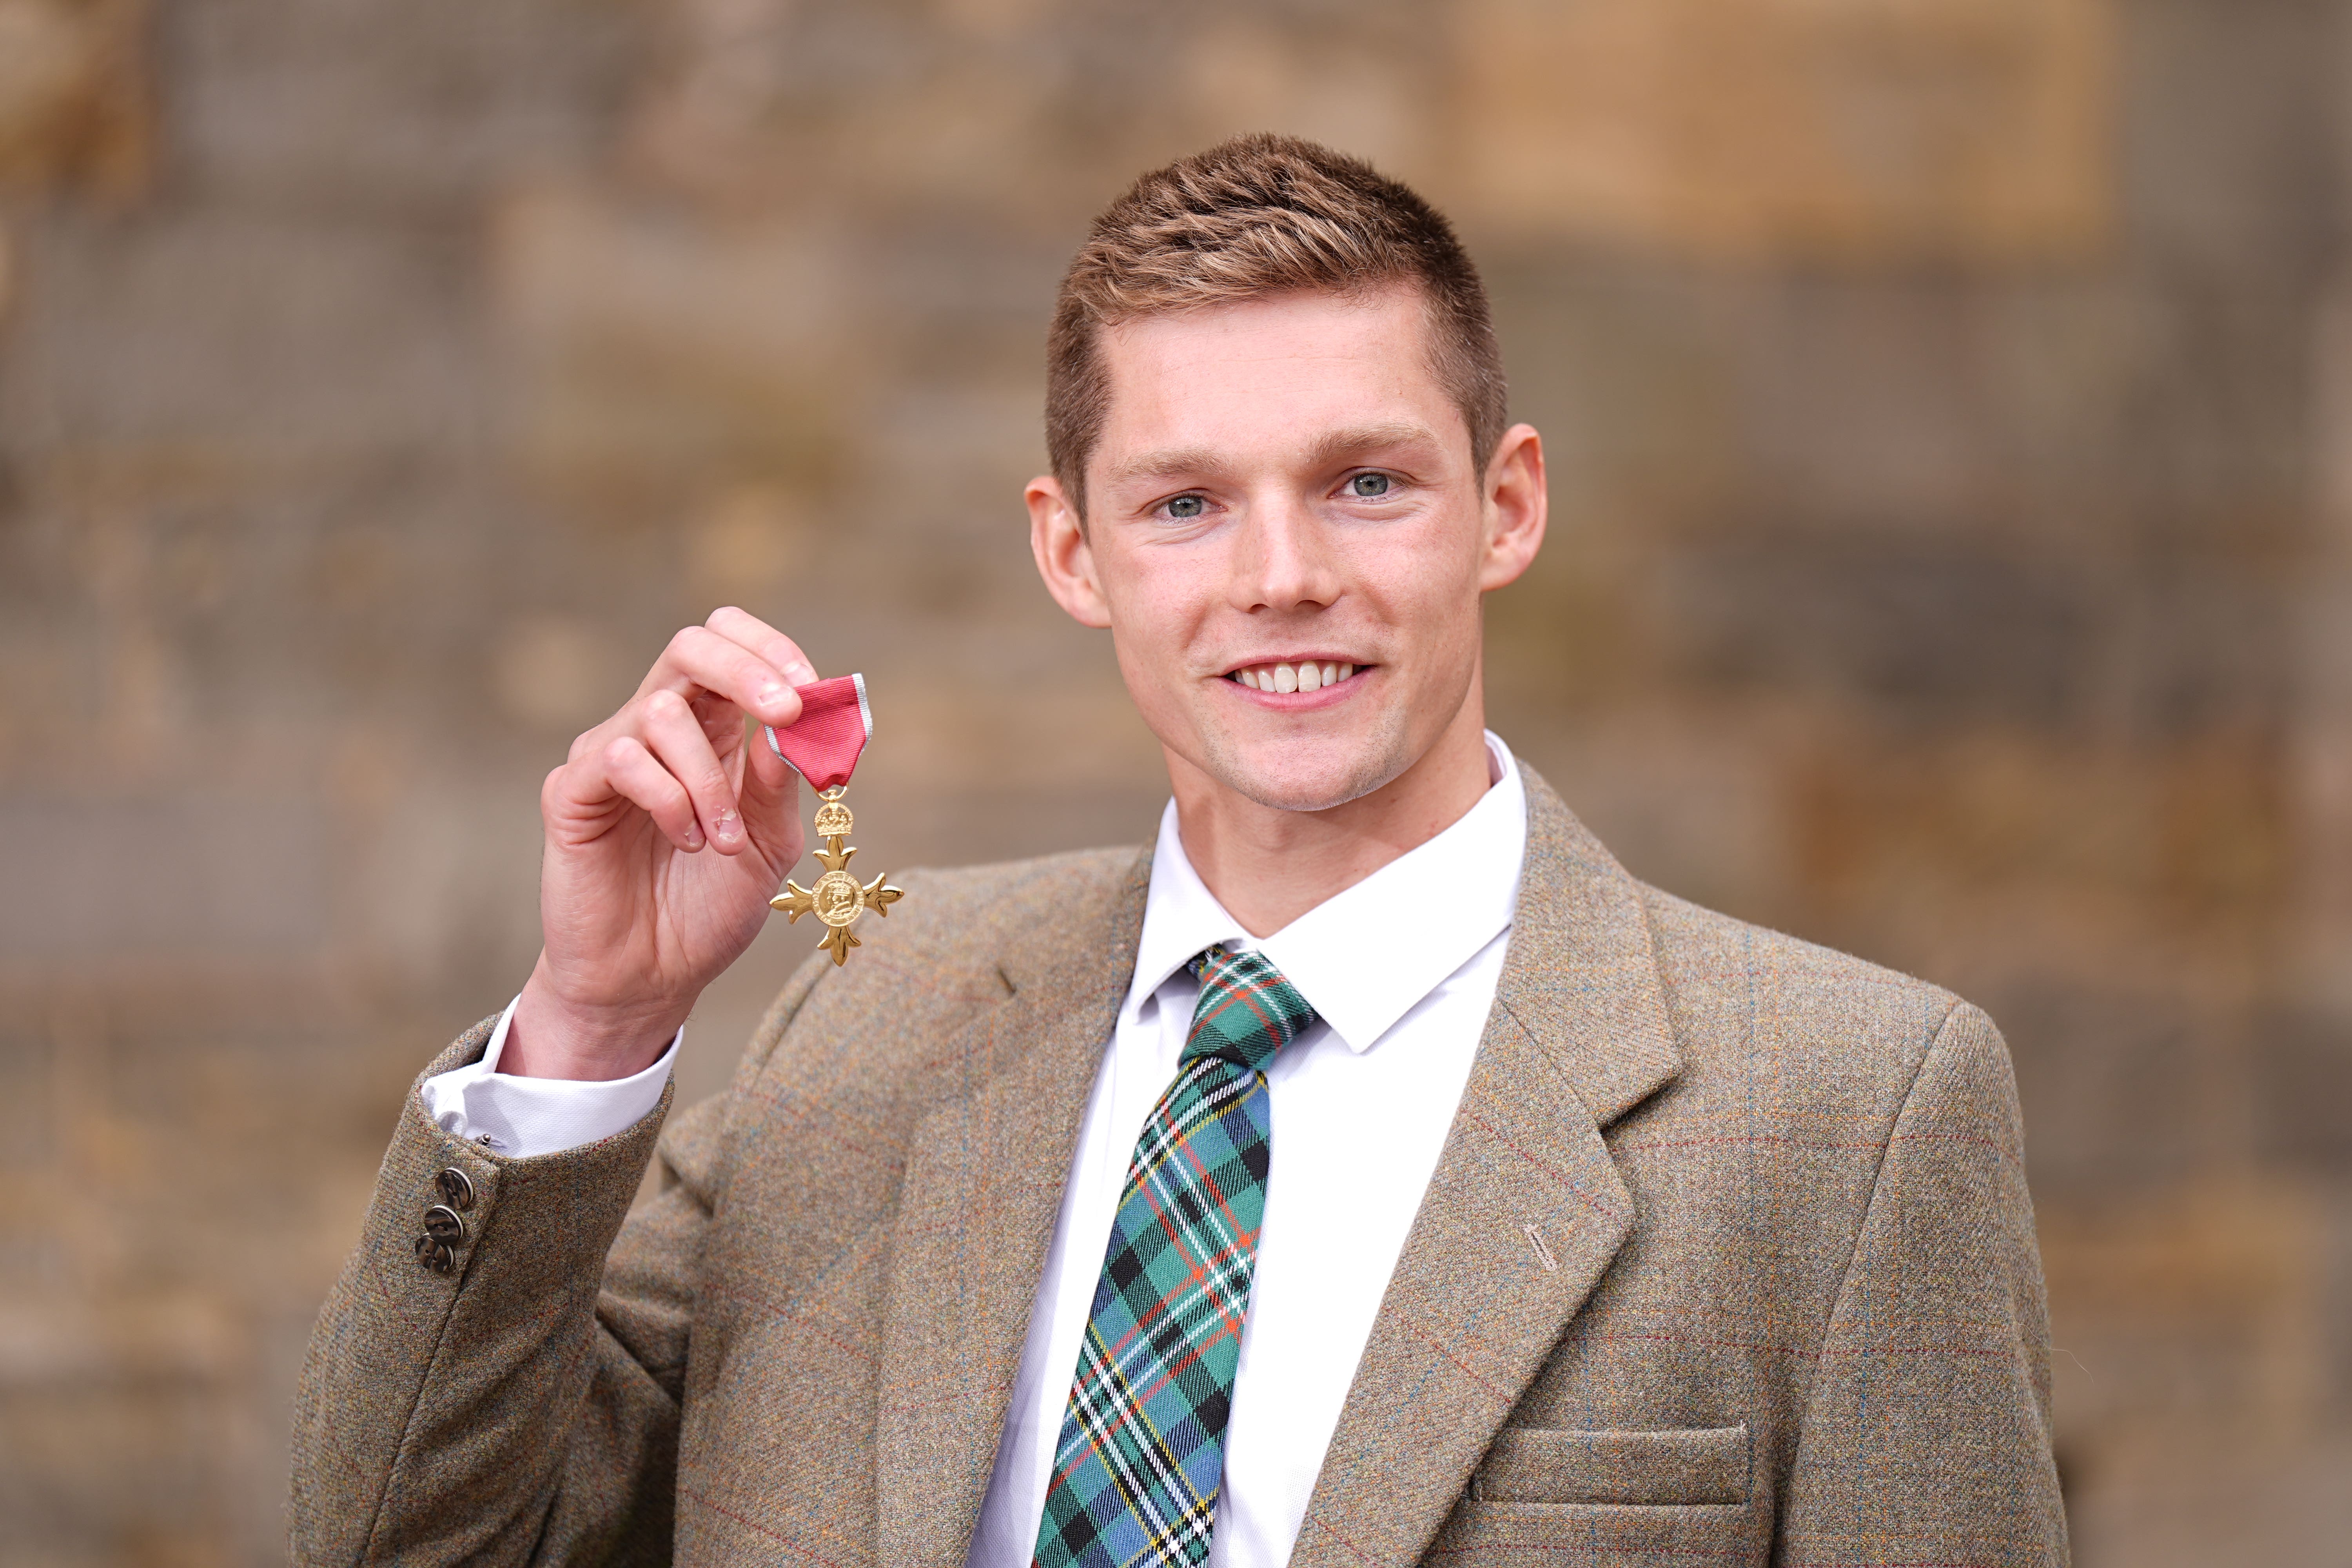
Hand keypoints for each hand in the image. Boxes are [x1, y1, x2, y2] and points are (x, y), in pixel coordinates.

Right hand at [506, 608, 811, 1078]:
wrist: (652, 978)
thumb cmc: (710, 908)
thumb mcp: (771, 845)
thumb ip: (782, 784)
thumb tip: (794, 722)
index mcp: (711, 729)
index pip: (729, 644)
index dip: (771, 650)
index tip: (812, 690)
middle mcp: (656, 728)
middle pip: (691, 645)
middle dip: (746, 668)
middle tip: (785, 710)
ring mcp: (609, 754)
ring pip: (661, 711)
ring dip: (710, 778)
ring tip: (724, 840)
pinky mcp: (572, 790)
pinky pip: (622, 759)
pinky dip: (670, 800)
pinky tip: (685, 843)